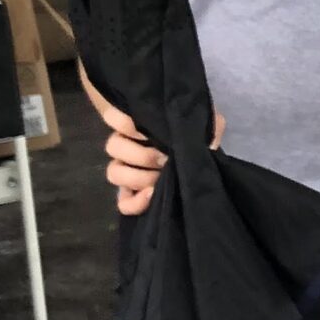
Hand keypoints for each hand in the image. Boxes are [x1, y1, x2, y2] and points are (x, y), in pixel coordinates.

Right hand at [79, 65, 217, 215]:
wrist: (206, 162)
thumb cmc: (200, 137)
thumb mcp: (202, 125)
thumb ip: (192, 123)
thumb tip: (183, 131)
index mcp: (137, 124)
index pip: (112, 116)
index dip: (125, 124)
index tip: (147, 133)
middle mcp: (126, 145)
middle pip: (114, 146)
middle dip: (141, 155)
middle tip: (165, 160)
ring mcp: (126, 170)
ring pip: (114, 172)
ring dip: (137, 177)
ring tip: (160, 178)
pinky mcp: (131, 195)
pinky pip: (123, 203)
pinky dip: (135, 202)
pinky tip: (152, 195)